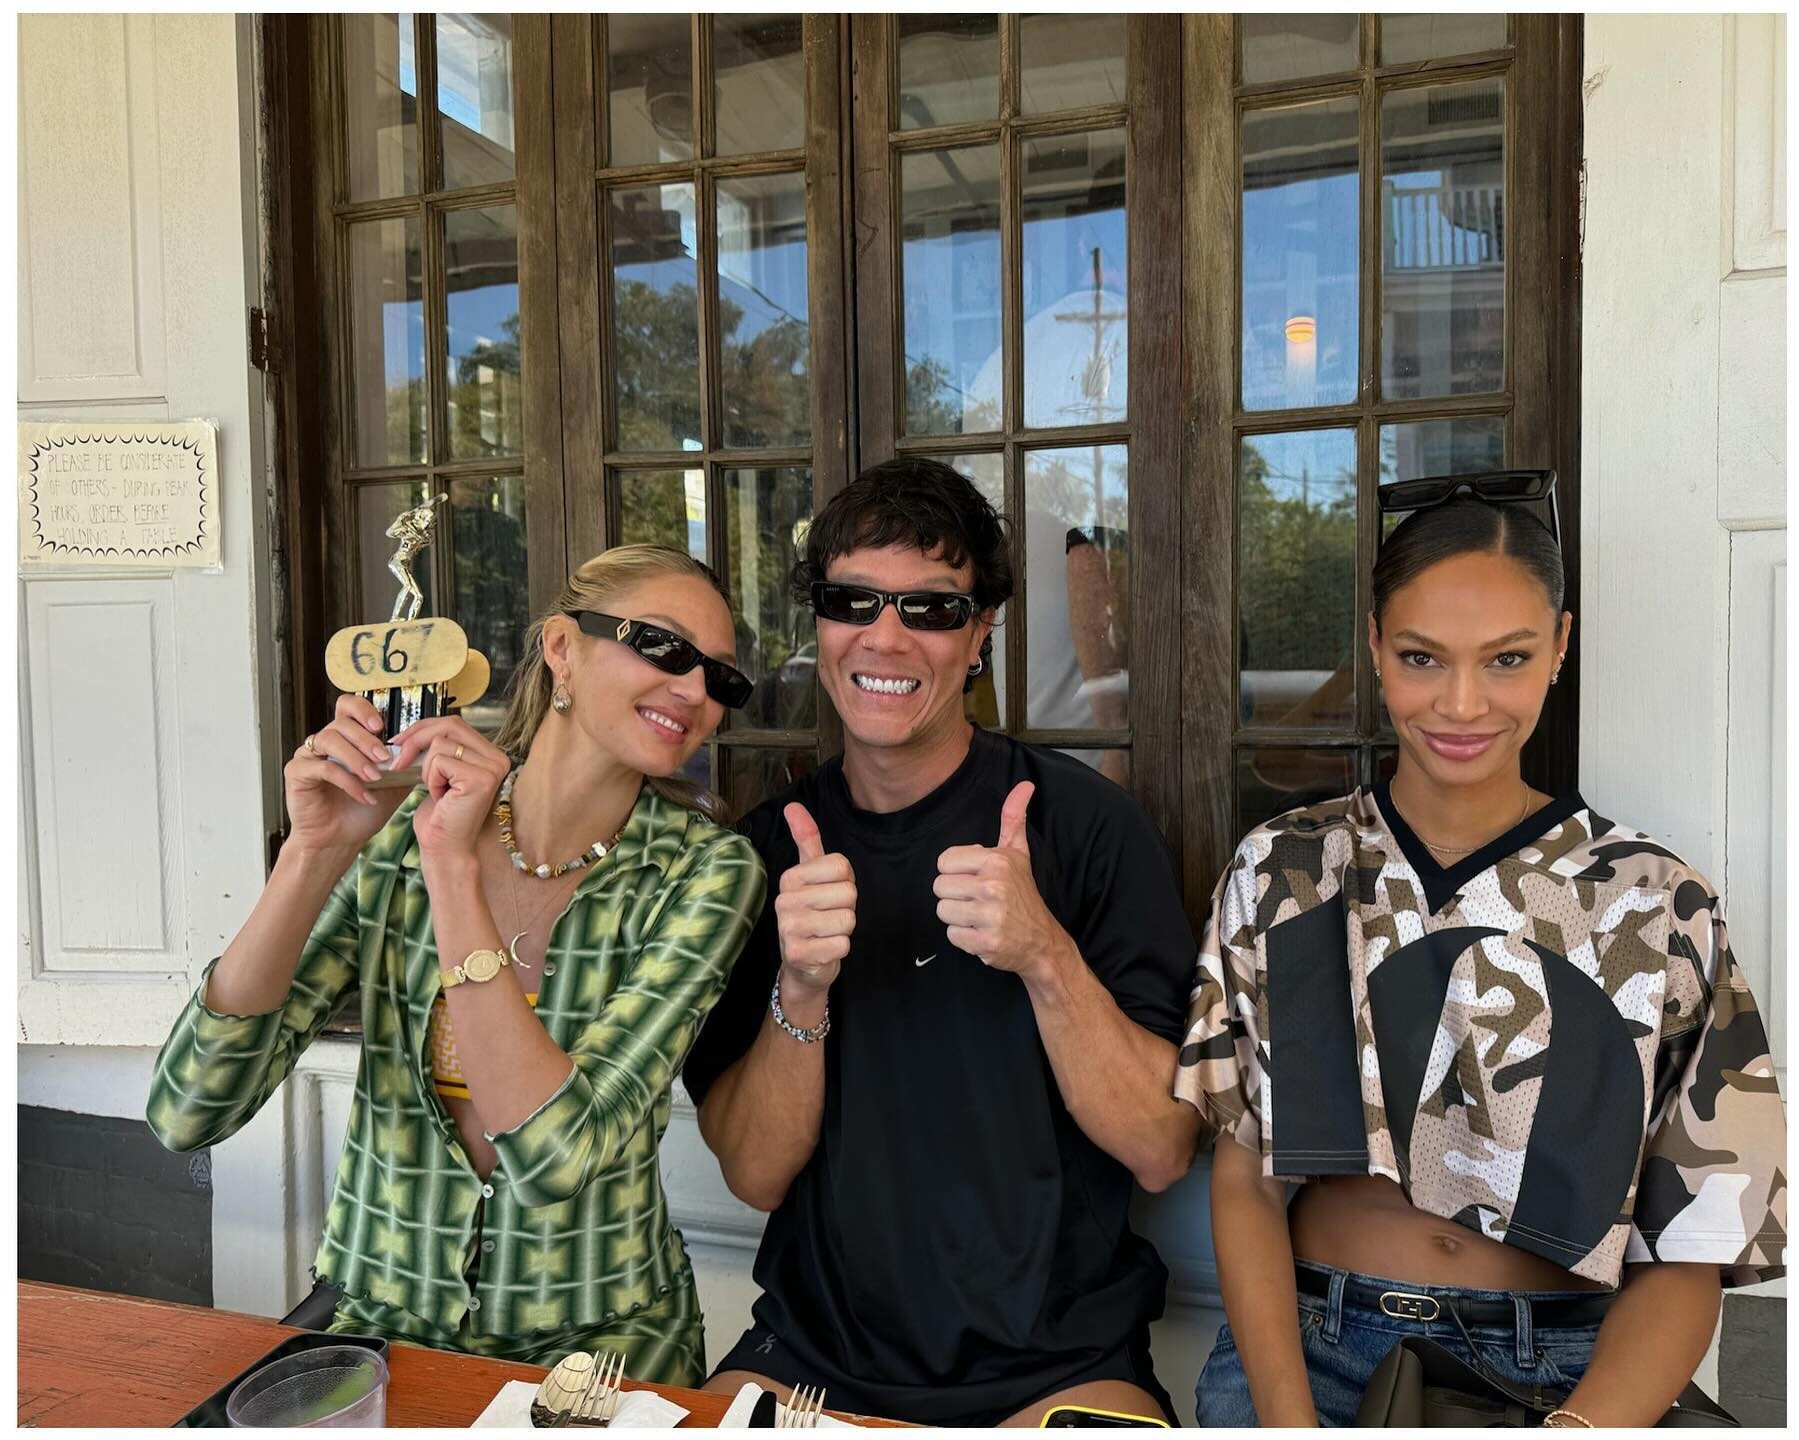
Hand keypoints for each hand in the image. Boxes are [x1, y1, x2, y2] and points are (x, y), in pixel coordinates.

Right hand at [284, 694, 409, 857]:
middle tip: (384, 758)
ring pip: (330, 739)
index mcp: (345, 738)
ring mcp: (308, 756)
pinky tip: (364, 795)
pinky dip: (347, 781)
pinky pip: (322, 767)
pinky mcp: (297, 773)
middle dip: (366, 739)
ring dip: (356, 757)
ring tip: (374, 777)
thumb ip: (403, 763)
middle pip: (341, 722)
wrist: (340, 840)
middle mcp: (324, 742)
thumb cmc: (362, 811)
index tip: (381, 727)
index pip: (347, 706)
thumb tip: (424, 748)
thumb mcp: (392, 784)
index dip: (363, 710)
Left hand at [400, 716, 510, 869]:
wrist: (445, 849)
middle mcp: (498, 758)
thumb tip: (414, 727)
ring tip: (436, 790)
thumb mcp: (440, 773)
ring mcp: (493, 767)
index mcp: (491, 754)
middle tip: (399, 760)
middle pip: (449, 725)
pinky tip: (441, 797)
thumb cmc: (441, 816)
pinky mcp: (480, 778)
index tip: (400, 741)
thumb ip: (439, 748)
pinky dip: (431, 779)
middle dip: (417, 738)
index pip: (455, 723)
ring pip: (441, 743)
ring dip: (427, 768)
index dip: (424, 727)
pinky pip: (440, 761)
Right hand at [774, 802, 855, 997]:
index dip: (845, 882)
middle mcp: (784, 900)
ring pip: (848, 919)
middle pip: (849, 893)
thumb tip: (793, 805)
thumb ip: (807, 839)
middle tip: (828, 916)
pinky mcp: (798, 953)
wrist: (803, 965)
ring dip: (844, 930)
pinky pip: (843, 944)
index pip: (842, 866)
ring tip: (826, 932)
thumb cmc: (813, 914)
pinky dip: (840, 949)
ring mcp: (788, 928)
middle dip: (847, 908)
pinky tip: (823, 950)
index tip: (829, 894)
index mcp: (790, 877)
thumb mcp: (811, 875)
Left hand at [934, 781, 1072, 979]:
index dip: (956, 871)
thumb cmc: (1023, 894)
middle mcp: (992, 886)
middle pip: (939, 887)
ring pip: (943, 911)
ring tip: (980, 916)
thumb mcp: (1018, 854)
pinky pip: (952, 935)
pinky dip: (964, 938)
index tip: (976, 878)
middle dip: (955, 895)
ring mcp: (989, 916)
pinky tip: (982, 932)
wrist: (1041, 940)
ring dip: (958, 917)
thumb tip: (1025, 785)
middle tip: (978, 899)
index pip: (944, 861)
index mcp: (996, 861)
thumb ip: (1013, 819)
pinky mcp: (985, 942)